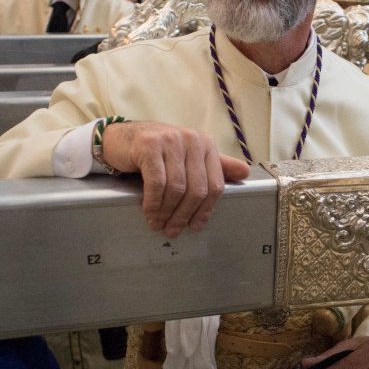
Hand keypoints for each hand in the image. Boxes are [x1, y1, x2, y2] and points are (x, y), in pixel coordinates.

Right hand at [99, 121, 250, 236]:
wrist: (123, 138)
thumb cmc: (158, 152)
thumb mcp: (188, 157)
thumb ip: (216, 165)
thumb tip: (245, 173)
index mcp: (206, 144)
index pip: (215, 185)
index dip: (206, 210)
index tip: (195, 226)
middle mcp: (192, 139)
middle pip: (196, 189)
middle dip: (184, 215)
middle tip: (172, 230)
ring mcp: (170, 140)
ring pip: (176, 188)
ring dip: (166, 212)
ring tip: (158, 224)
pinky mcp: (149, 145)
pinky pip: (157, 182)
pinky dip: (153, 203)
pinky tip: (149, 212)